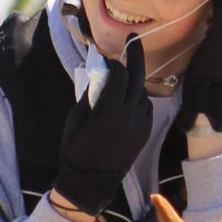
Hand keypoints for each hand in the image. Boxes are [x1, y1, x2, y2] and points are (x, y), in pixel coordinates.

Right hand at [52, 39, 151, 217]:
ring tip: (122, 80)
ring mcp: (140, 125)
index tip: (107, 59)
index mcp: (109, 110)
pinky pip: (146, 107)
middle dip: (135, 55)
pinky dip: (138, 98)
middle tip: (133, 40)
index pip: (120, 75)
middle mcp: (129, 115)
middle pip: (137, 77)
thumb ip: (89, 94)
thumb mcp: (75, 118)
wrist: (90, 181)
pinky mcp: (145, 133)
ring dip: (134, 81)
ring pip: (142, 92)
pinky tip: (127, 99)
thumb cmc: (75, 149)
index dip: (114, 63)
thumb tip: (98, 74)